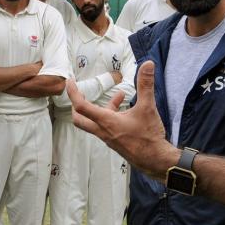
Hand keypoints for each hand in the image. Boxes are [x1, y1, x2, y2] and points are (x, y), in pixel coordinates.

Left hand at [68, 61, 176, 177]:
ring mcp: (108, 138)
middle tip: (79, 93)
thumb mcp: (148, 107)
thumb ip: (146, 85)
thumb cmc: (149, 136)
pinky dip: (112, 116)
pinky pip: (107, 127)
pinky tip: (128, 110)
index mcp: (106, 121)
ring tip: (120, 96)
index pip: (81, 106)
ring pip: (96, 121)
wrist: (155, 160)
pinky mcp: (115, 142)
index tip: (69, 82)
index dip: (73, 93)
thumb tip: (148, 64)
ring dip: (102, 108)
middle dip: (77, 105)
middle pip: (79, 119)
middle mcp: (103, 131)